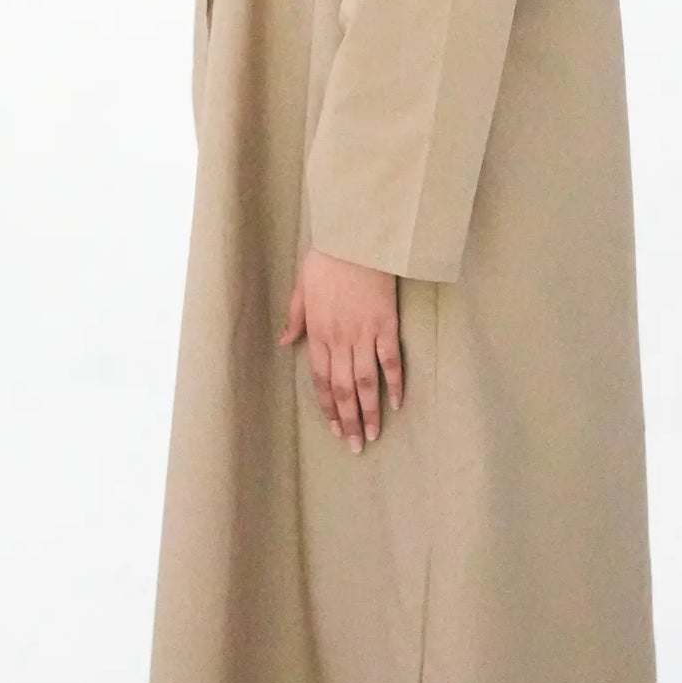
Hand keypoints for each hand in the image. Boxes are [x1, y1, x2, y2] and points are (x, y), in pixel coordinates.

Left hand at [277, 247, 404, 452]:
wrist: (356, 236)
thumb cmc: (327, 257)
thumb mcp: (301, 287)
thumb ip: (294, 317)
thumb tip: (283, 341)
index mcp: (317, 332)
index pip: (320, 380)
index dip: (327, 408)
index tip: (333, 429)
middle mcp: (339, 338)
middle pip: (343, 389)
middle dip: (347, 421)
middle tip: (353, 447)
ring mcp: (364, 332)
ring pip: (366, 382)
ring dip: (369, 412)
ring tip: (372, 435)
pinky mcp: (386, 323)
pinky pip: (391, 360)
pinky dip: (395, 383)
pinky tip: (397, 403)